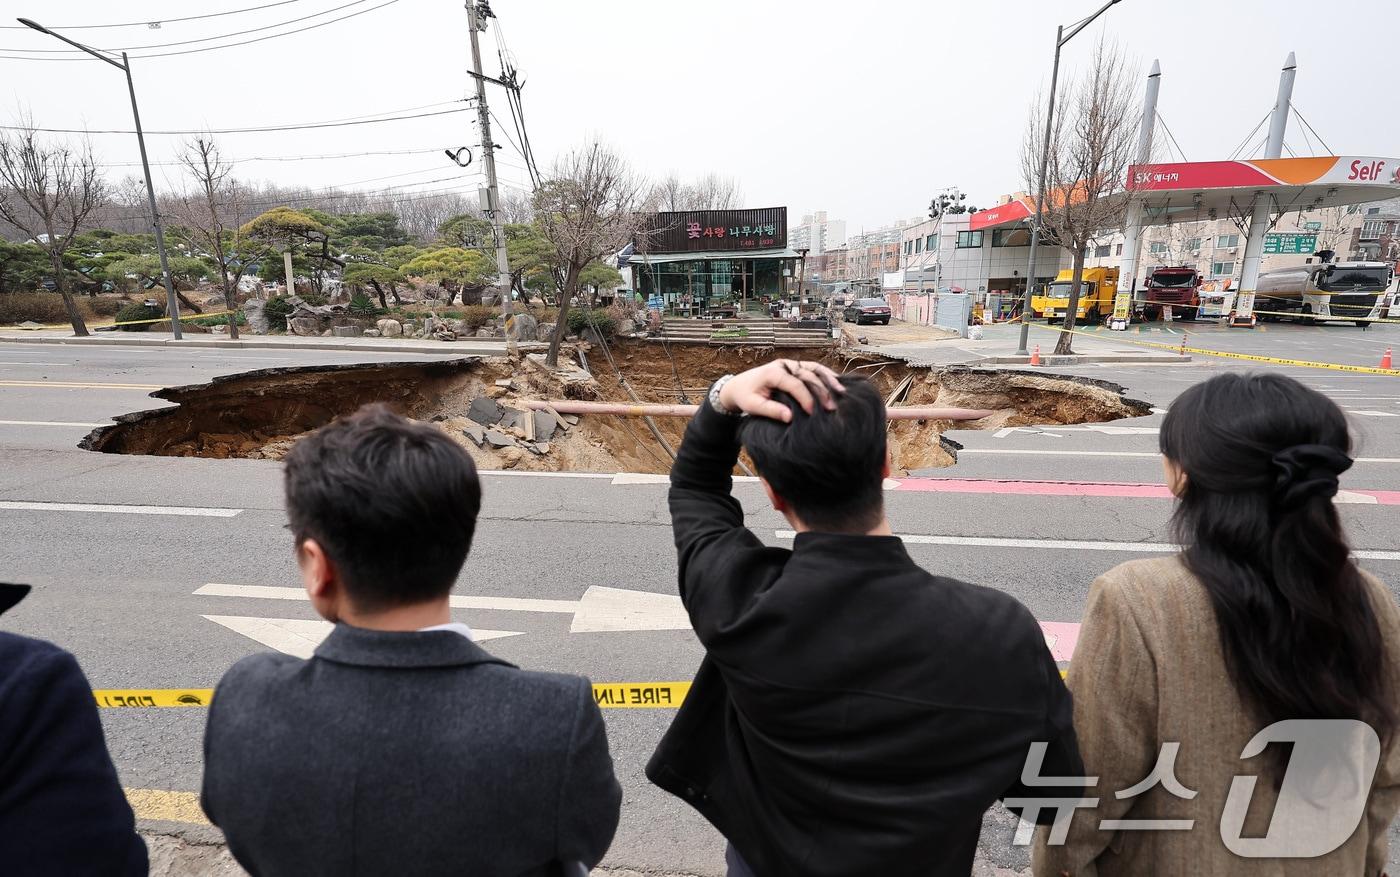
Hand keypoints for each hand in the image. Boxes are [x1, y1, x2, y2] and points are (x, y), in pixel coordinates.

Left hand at [718, 360, 844, 421]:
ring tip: (841, 392)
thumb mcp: (753, 406)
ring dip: (828, 380)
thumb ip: (771, 410)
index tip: (812, 412)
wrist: (739, 386)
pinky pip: (813, 369)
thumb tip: (789, 417)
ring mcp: (790, 364)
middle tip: (832, 407)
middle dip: (822, 391)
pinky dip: (825, 376)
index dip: (805, 397)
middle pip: (808, 375)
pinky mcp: (795, 367)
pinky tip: (836, 385)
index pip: (794, 383)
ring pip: (814, 368)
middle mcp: (783, 365)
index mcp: (772, 372)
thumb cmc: (745, 396)